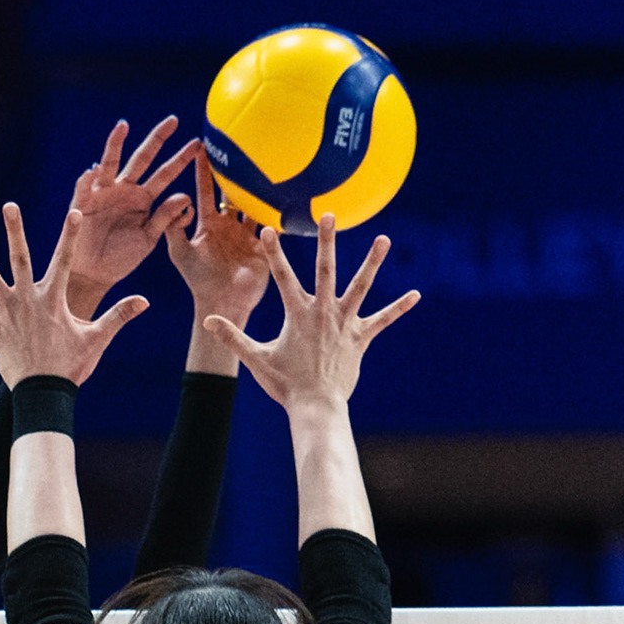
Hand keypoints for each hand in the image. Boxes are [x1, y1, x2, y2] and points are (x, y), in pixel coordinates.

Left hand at [0, 203, 145, 386]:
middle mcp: (27, 299)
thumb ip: (119, 316)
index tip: (74, 212)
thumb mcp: (97, 338)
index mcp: (53, 299)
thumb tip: (145, 300)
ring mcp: (7, 312)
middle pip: (21, 258)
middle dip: (16, 230)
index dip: (71, 236)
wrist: (43, 393)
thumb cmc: (70, 365)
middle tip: (10, 204)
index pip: (65, 261)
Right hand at [64, 117, 200, 317]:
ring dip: (115, 144)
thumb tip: (186, 196)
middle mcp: (125, 189)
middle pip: (143, 159)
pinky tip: (94, 170)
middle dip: (157, 140)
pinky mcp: (83, 203)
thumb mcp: (149, 238)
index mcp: (144, 198)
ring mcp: (104, 193)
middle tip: (173, 120)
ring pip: (111, 163)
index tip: (198, 144)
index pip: (165, 174)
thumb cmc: (122, 256)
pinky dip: (88, 179)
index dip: (180, 160)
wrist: (96, 274)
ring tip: (123, 126)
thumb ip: (166, 218)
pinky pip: (84, 188)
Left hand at [167, 154, 269, 329]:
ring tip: (272, 165)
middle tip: (244, 144)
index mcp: (208, 223)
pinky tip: (292, 198)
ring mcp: (248, 235)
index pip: (206, 190)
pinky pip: (274, 227)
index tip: (203, 145)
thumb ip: (174, 227)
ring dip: (263, 189)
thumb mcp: (179, 252)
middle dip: (238, 172)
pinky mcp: (264, 247)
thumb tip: (181, 201)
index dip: (204, 169)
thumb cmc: (196, 280)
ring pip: (256, 205)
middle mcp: (229, 225)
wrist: (220, 304)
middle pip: (234, 192)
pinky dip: (281, 215)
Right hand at [202, 213, 418, 412]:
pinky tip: (416, 295)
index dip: (273, 253)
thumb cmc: (286, 385)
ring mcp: (345, 324)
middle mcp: (323, 313)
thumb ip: (232, 336)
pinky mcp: (361, 339)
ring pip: (361, 286)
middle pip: (326, 270)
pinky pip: (383, 320)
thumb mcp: (256, 358)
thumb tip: (207, 320)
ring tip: (383, 239)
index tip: (267, 229)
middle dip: (327, 241)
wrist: (316, 407)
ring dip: (372, 262)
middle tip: (329, 215)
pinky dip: (399, 308)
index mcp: (297, 314)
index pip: (282, 277)